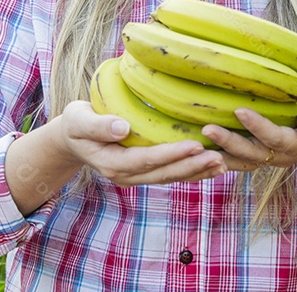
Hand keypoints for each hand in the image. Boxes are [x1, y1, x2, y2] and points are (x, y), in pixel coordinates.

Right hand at [59, 100, 226, 186]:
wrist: (73, 138)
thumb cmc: (76, 124)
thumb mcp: (78, 120)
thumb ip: (99, 125)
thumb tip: (122, 127)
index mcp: (112, 163)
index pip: (146, 160)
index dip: (171, 154)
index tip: (194, 146)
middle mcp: (126, 175)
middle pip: (163, 173)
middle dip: (192, 166)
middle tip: (218, 157)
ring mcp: (136, 176)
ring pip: (170, 177)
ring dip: (197, 172)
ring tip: (223, 163)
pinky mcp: (144, 171)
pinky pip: (171, 173)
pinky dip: (192, 171)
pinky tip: (212, 167)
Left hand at [202, 90, 296, 171]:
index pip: (276, 138)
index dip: (258, 126)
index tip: (240, 110)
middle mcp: (282, 156)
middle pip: (253, 153)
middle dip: (230, 142)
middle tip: (207, 128)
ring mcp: (269, 158)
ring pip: (241, 161)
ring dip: (219, 154)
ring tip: (196, 144)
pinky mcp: (259, 155)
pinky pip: (238, 160)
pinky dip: (219, 158)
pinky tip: (199, 150)